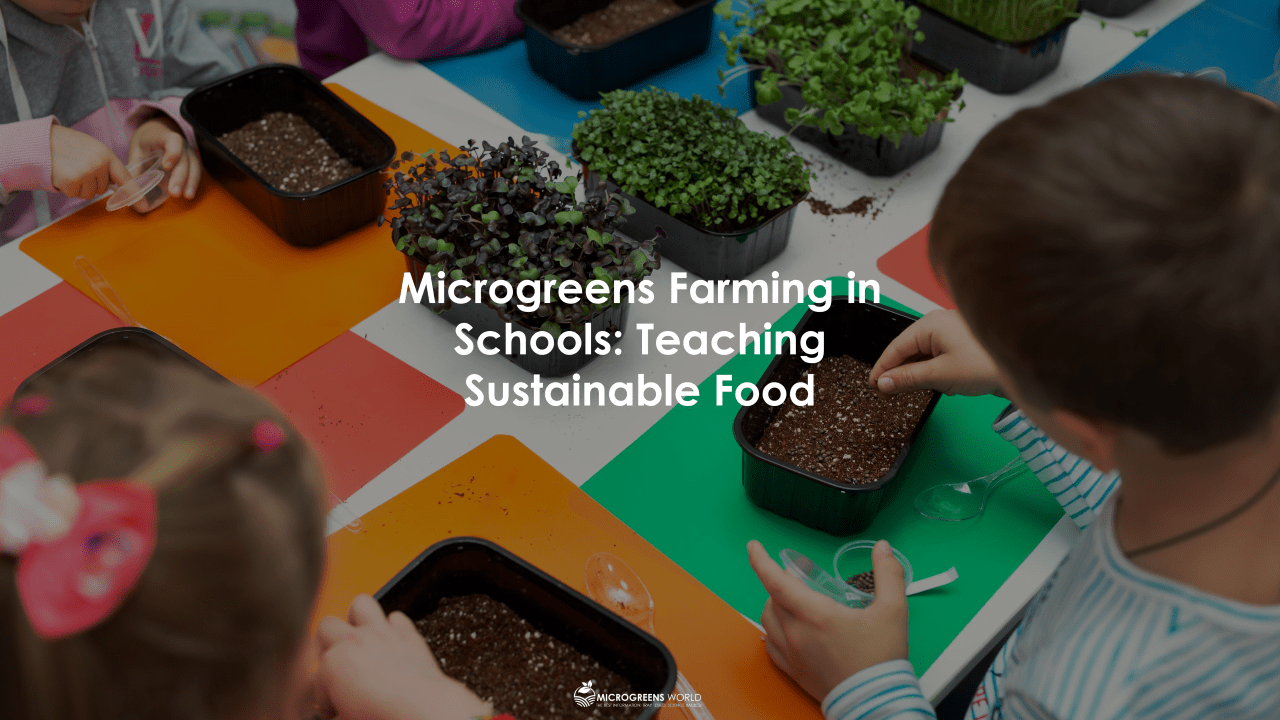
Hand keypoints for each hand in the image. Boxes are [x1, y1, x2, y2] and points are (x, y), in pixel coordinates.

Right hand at [49, 125, 129, 199]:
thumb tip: (118, 186)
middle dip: (91, 182)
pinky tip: (62, 174)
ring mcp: (85, 173)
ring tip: (70, 169)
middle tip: (78, 167)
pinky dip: (67, 188)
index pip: (125, 177)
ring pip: (90, 194)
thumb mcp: (93, 149)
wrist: (41, 140)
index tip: (143, 206)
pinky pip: (75, 194)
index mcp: (106, 154)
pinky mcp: (71, 181)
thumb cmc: (69, 146)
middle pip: (103, 188)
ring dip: (79, 186)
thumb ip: (106, 165)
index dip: (134, 193)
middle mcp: (99, 164)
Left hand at [130, 115, 200, 199]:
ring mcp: (189, 153)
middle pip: (185, 159)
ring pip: (195, 166)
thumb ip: (135, 170)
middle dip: (180, 177)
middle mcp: (181, 144)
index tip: (166, 166)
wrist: (157, 133)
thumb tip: (130, 192)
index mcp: (165, 137)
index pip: (174, 141)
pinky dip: (193, 183)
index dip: (172, 153)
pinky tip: (189, 194)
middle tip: (174, 193)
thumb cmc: (145, 143)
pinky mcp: (192, 162)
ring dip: (191, 182)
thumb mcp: (136, 152)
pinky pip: (196, 172)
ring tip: (187, 196)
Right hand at [315, 594, 490, 719]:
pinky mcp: (408, 634)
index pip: (316, 674)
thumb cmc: (384, 714)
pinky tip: (390, 642)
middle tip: (335, 665)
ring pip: (360, 604)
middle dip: (327, 644)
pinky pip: (396, 617)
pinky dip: (392, 627)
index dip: (324, 695)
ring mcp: (382, 633)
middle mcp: (355, 642)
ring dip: (357, 618)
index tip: (333, 708)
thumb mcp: (346, 715)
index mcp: (333, 664)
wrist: (422, 711)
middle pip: (326, 626)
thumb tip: (338, 710)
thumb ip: (336, 702)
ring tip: (357, 637)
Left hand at [747, 540, 908, 701]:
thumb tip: (883, 548)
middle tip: (799, 578)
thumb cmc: (882, 659)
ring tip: (793, 600)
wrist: (877, 701)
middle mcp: (796, 634)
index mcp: (815, 615)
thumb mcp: (893, 611)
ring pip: (767, 621)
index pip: (776, 581)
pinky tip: (786, 629)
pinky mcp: (793, 671)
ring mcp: (792, 654)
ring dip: (775, 604)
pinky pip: (770, 645)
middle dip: (782, 582)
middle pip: (773, 598)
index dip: (761, 561)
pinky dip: (773, 630)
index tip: (754, 546)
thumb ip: (889, 574)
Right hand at [867, 309, 1002, 396]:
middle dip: (900, 373)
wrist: (1024, 367)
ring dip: (920, 374)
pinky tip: (943, 385)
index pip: (895, 348)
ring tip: (918, 391)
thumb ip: (908, 378)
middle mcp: (938, 324)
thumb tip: (883, 382)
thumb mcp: (940, 375)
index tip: (872, 386)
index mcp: (930, 324)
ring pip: (922, 355)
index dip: (882, 369)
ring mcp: (950, 333)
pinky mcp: (961, 345)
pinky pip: (937, 357)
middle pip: (907, 350)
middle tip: (888, 394)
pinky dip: (934, 372)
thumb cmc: (987, 364)